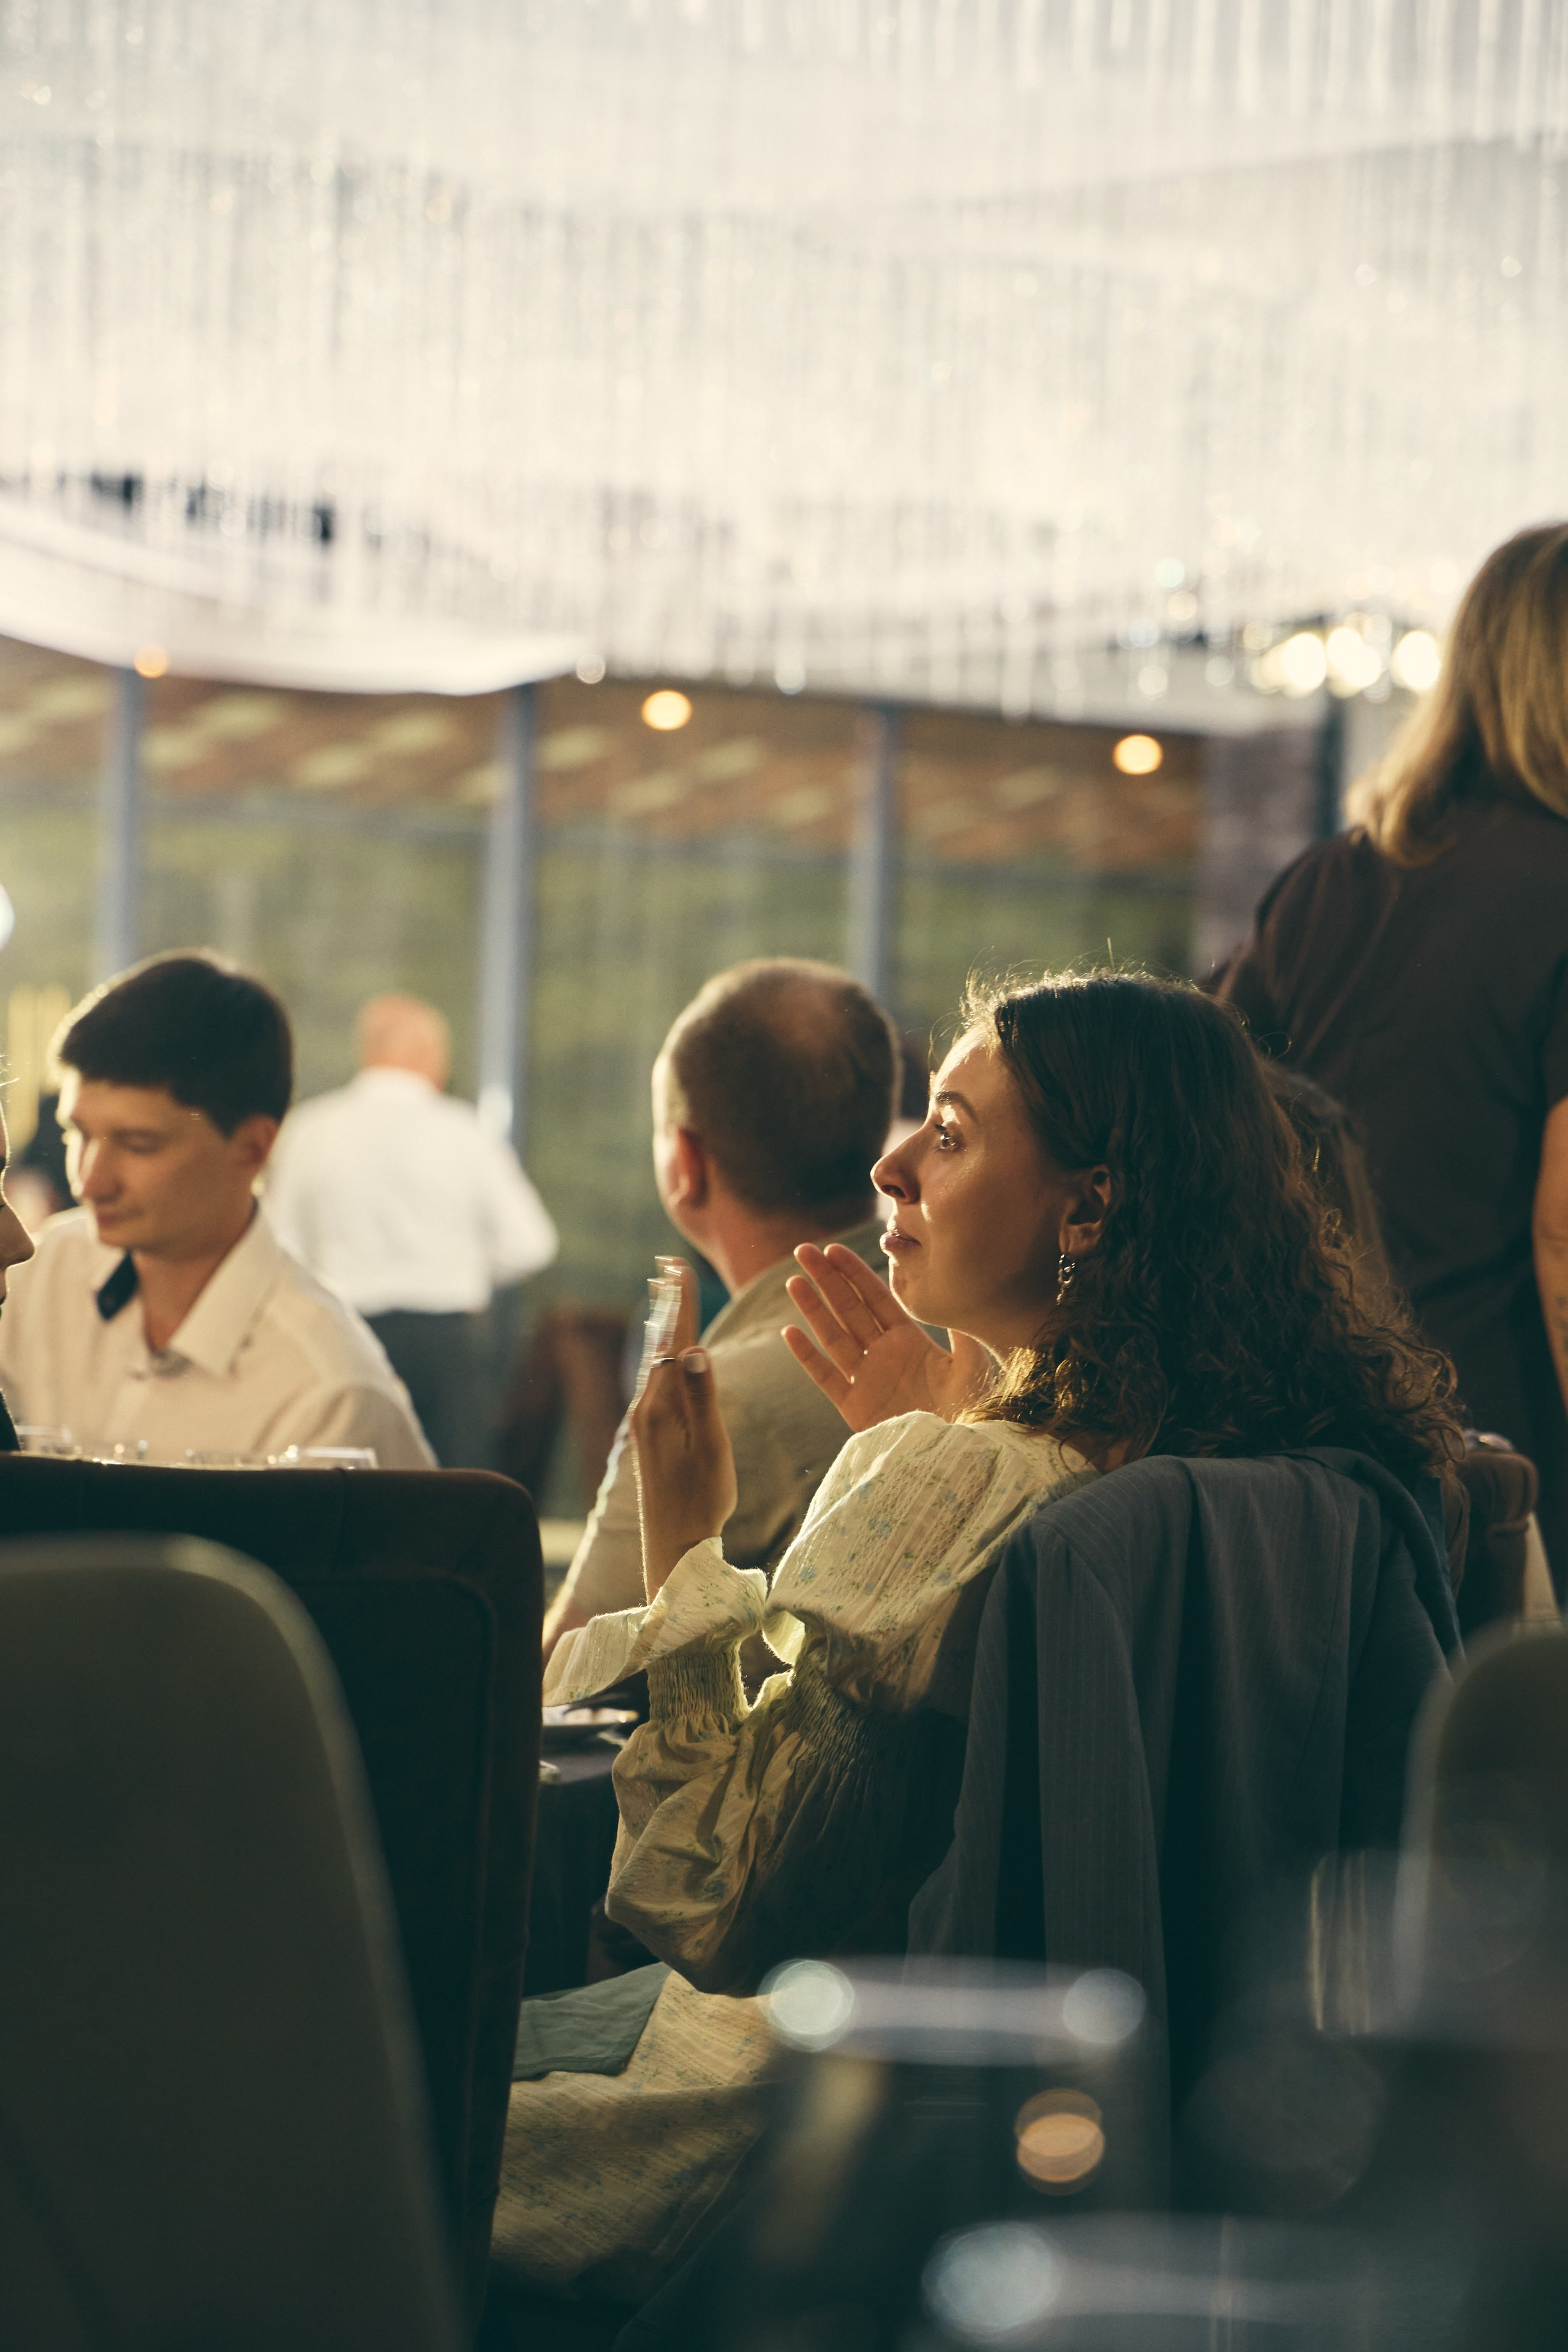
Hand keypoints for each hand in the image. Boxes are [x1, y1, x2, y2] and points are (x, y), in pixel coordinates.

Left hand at [629, 1257, 737, 1598]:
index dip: (680, 1301)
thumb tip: (694, 1348)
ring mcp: (645, 1422)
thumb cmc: (701, 1501)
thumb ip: (702, 1397)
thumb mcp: (711, 1448)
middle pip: (658, 1343)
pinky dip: (661, 1352)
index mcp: (661, 1407)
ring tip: (661, 1292)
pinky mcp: (649, 1435)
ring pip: (655, 1360)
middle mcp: (646, 1409)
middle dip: (666, 1302)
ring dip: (661, 1323)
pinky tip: (663, 1350)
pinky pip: (655, 1380)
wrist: (673, 1547)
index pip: (674, 1341)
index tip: (677, 1264)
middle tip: (665, 1263)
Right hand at [782, 1243, 993, 1430]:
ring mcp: (867, 1380)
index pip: (877, 1299)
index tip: (835, 1250)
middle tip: (804, 1250)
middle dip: (827, 1280)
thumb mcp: (973, 1366)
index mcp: (910, 1342)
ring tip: (793, 1281)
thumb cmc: (974, 1411)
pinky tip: (790, 1332)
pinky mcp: (855, 1408)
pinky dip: (808, 1356)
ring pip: (833, 1337)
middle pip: (849, 1310)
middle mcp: (884, 1356)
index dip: (855, 1274)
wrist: (961, 1454)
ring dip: (814, 1309)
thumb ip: (963, 1332)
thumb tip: (958, 1292)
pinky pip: (827, 1377)